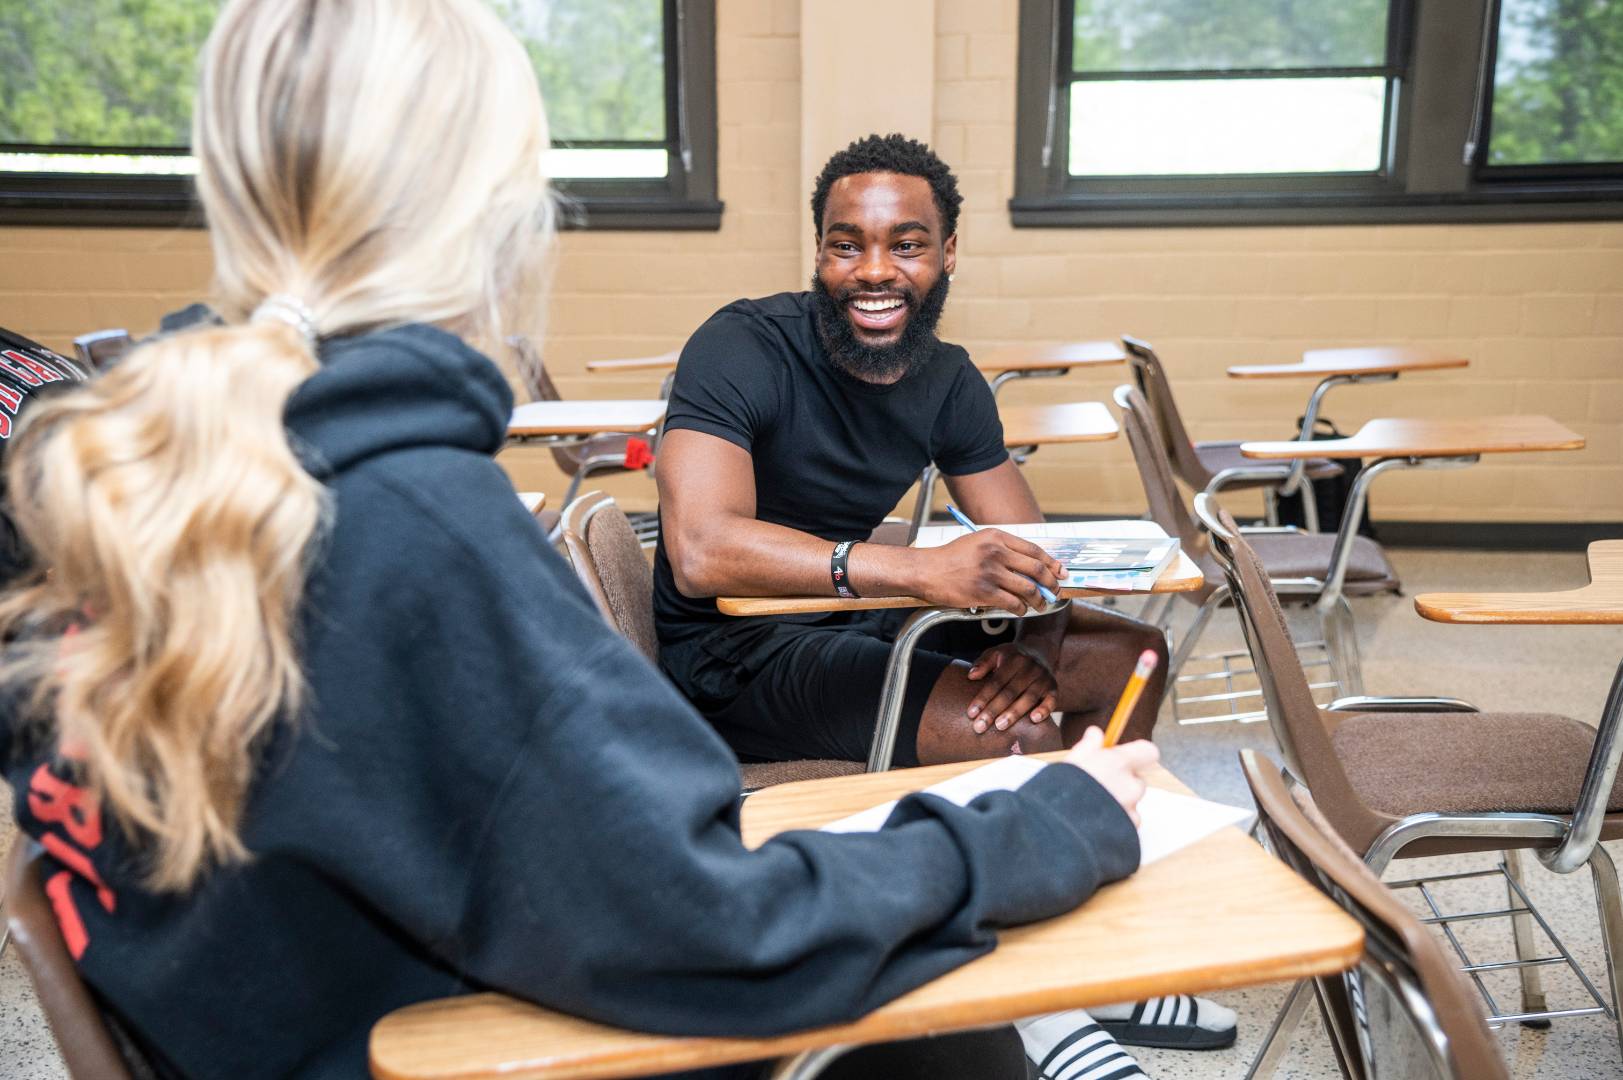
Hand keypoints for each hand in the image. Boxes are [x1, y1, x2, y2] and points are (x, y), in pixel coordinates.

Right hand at [912, 529, 1063, 612]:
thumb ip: (1002, 548)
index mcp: (997, 537)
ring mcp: (991, 572)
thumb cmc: (951, 558)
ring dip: (1039, 600)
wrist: (927, 570)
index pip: (1034, 550)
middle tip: (1055, 592)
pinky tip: (1021, 610)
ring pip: (1028, 588)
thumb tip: (1030, 564)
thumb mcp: (978, 541)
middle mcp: (996, 552)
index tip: (1060, 572)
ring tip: (1040, 604)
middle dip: (1051, 583)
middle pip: (1036, 569)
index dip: (1051, 563)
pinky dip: (1021, 609)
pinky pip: (1013, 603)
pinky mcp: (984, 592)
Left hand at [965, 643, 1057, 733]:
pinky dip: (1044, 710)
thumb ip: (982, 663)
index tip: (971, 713)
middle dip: (994, 710)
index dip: (983, 698)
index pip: (996, 681)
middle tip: (980, 726)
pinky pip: (1051, 701)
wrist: (1038, 652)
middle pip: (1010, 692)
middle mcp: (1030, 668)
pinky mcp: (1053, 688)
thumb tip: (971, 676)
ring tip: (999, 726)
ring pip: (1028, 698)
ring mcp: (1043, 678)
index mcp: (1013, 660)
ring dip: (1014, 713)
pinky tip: (1033, 720)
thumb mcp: (995, 654)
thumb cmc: (1010, 659)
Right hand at [1064, 726, 1159, 825]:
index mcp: (1119, 763)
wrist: (1063, 823)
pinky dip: (1117, 821)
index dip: (1138, 754)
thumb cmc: (1065, 789)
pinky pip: (1128, 822)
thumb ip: (1089, 745)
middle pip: (1137, 780)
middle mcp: (1131, 785)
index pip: (1148, 752)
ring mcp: (1131, 808)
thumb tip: (1095, 733)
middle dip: (1123, 782)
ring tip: (1095, 806)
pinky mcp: (1128, 827)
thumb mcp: (1074, 759)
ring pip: (1132, 802)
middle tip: (1100, 785)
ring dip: (1120, 803)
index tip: (1122, 758)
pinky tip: (1098, 821)